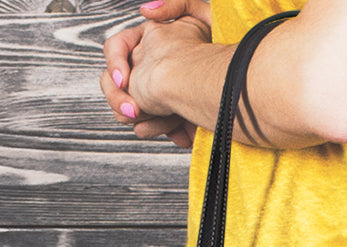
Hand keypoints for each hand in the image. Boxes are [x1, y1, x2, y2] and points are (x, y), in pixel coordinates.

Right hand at [101, 0, 211, 147]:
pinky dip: (164, 131)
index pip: (115, 49)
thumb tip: (145, 11)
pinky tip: (181, 134)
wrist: (232, 88)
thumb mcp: (201, 16)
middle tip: (134, 112)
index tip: (125, 81)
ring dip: (146, 119)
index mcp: (150, 43)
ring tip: (166, 122)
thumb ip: (175, 5)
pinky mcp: (166, 117)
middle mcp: (147, 69)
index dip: (115, 63)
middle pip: (114, 86)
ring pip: (129, 111)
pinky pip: (150, 128)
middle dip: (121, 100)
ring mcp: (153, 95)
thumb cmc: (222, 51)